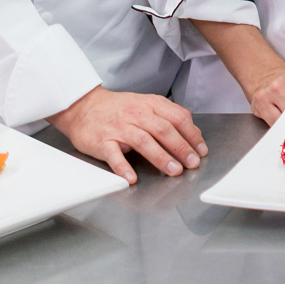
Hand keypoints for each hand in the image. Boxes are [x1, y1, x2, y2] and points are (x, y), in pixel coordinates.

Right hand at [47, 86, 206, 184]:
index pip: (178, 117)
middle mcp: (137, 114)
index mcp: (151, 104)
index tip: (201, 150)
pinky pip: (114, 155)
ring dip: (161, 157)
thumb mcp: (145, 104)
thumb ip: (166, 117)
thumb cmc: (118, 108)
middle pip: (164, 130)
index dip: (192, 134)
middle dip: (181, 148)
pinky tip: (132, 178)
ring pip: (144, 141)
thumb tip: (191, 135)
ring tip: (174, 170)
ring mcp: (119, 128)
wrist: (83, 106)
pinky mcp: (102, 141)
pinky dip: (123, 167)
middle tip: (192, 163)